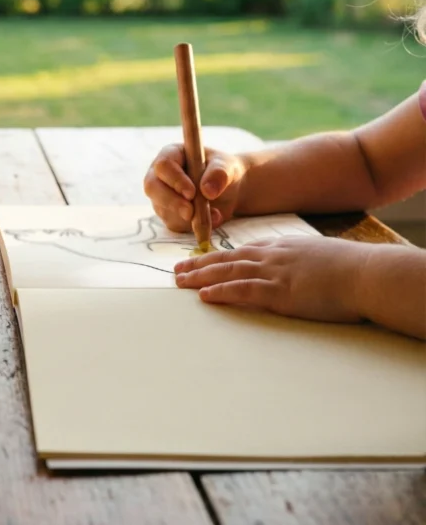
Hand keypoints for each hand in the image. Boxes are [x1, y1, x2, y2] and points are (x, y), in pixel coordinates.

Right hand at [143, 144, 247, 232]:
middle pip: (153, 187)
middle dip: (172, 202)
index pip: (164, 165)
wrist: (229, 190)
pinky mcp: (168, 213)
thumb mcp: (228, 166)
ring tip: (214, 214)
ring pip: (163, 208)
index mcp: (172, 155)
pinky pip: (174, 223)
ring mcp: (161, 195)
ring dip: (186, 217)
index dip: (175, 179)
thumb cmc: (225, 171)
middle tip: (190, 213)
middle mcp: (161, 175)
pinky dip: (192, 225)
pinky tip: (210, 219)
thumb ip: (220, 173)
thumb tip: (208, 191)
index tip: (191, 193)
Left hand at [173, 236, 363, 323]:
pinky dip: (221, 292)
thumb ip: (297, 260)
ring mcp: (274, 273)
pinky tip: (204, 296)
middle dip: (199, 264)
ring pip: (228, 272)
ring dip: (201, 278)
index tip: (198, 260)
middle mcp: (272, 256)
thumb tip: (290, 269)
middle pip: (226, 259)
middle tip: (176, 270)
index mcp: (281, 247)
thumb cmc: (350, 268)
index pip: (240, 251)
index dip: (216, 256)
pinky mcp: (280, 292)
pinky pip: (243, 290)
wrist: (367, 273)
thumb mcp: (317, 256)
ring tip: (179, 282)